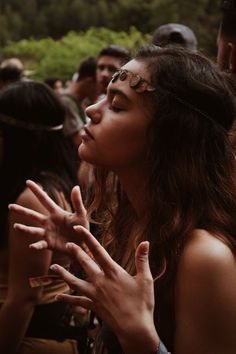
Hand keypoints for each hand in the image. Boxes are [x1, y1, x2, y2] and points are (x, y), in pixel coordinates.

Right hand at [8, 180, 88, 252]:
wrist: (83, 244)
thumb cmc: (82, 228)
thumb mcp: (81, 214)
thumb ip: (77, 202)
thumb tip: (76, 186)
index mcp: (56, 212)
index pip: (44, 199)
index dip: (37, 191)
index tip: (28, 182)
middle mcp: (49, 222)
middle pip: (33, 215)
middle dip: (22, 211)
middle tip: (10, 206)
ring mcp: (48, 233)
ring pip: (33, 230)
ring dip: (25, 229)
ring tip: (16, 226)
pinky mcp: (49, 244)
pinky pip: (41, 244)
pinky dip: (36, 245)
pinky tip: (31, 246)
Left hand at [51, 226, 159, 353]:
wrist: (135, 328)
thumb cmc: (142, 303)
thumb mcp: (146, 279)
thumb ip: (142, 259)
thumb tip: (145, 242)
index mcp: (113, 272)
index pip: (98, 250)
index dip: (87, 238)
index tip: (78, 229)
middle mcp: (101, 281)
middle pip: (84, 263)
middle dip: (75, 252)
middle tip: (67, 244)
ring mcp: (95, 294)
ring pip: (75, 281)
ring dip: (64, 274)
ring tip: (54, 267)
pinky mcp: (93, 306)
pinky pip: (78, 301)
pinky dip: (68, 299)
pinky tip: (58, 297)